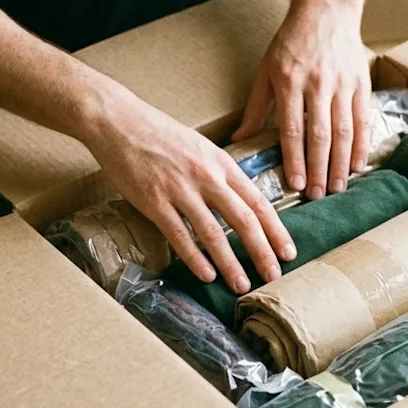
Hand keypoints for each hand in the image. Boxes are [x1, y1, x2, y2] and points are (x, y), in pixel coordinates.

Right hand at [82, 85, 295, 292]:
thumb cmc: (159, 134)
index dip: (276, 230)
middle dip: (262, 251)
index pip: (258, 201)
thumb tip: (238, 200)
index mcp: (221, 163)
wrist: (119, 122)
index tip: (288, 251)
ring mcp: (180, 190)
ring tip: (241, 286)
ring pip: (213, 233)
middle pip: (244, 220)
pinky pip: (180, 236)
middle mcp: (206, 177)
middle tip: (274, 276)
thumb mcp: (200, 147)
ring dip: (230, 263)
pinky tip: (206, 275)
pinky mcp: (155, 202)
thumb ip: (219, 173)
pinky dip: (195, 259)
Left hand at [233, 1, 372, 199]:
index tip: (296, 185)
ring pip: (344, 131)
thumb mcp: (265, 72)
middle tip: (320, 195)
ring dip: (342, 163)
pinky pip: (363, 120)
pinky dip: (362, 145)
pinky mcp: (361, 83)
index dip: (295, 160)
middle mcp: (318, 84)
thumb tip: (238, 141)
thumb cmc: (290, 44)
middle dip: (320, 169)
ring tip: (339, 187)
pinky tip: (358, 165)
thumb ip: (255, 109)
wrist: (326, 12)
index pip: (293, 129)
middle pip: (320, 135)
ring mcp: (343, 84)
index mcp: (290, 82)